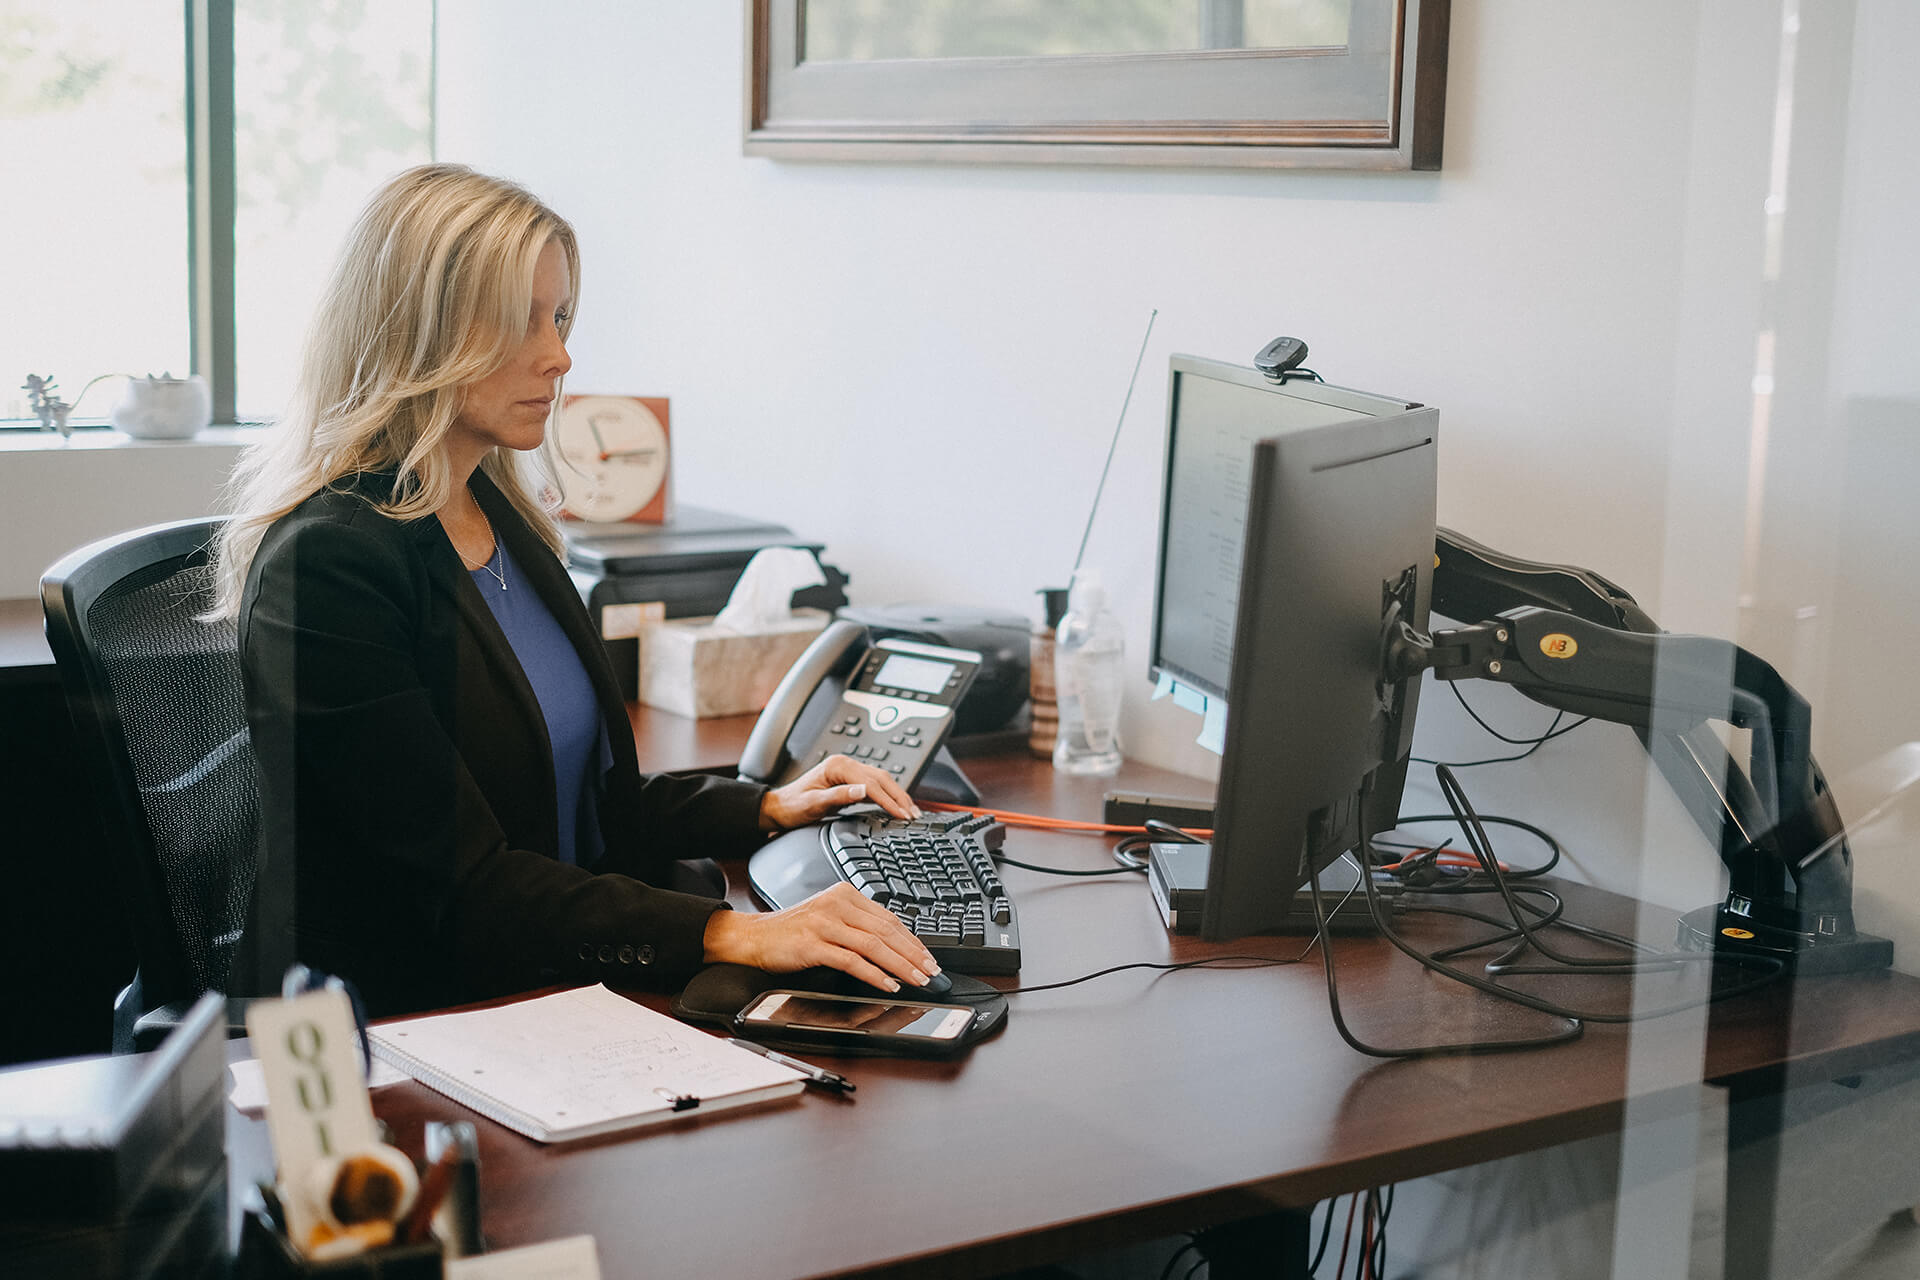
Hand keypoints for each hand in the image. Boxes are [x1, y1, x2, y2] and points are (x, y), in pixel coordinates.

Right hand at [701, 883, 940, 991]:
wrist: (753, 937)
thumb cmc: (791, 932)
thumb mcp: (828, 918)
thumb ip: (858, 926)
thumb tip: (895, 947)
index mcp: (845, 894)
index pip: (889, 918)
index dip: (913, 940)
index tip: (928, 957)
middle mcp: (837, 904)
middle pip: (886, 931)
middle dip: (913, 954)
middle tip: (931, 972)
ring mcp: (825, 923)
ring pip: (874, 945)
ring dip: (900, 965)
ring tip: (917, 980)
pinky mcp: (813, 944)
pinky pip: (851, 960)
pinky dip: (874, 974)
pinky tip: (888, 984)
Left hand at [757, 754, 919, 830]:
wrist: (779, 809)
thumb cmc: (792, 807)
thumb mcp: (813, 804)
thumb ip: (838, 796)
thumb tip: (862, 791)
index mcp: (837, 767)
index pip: (871, 783)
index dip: (888, 799)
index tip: (901, 814)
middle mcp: (844, 765)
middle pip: (881, 778)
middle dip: (899, 796)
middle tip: (913, 814)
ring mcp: (847, 772)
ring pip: (881, 780)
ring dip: (897, 795)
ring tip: (910, 811)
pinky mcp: (849, 781)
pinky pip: (875, 786)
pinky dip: (888, 795)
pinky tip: (896, 805)